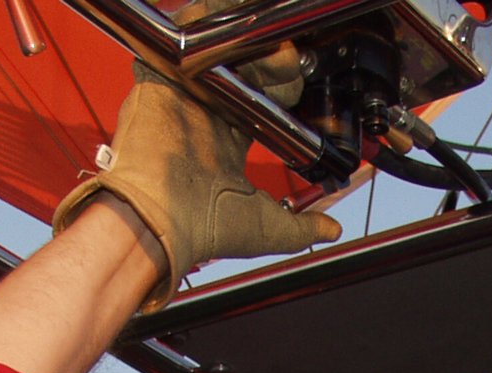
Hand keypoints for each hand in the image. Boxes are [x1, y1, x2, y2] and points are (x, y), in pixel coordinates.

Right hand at [53, 55, 339, 306]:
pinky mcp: (158, 82)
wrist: (158, 221)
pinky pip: (177, 40)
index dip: (281, 88)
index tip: (299, 87)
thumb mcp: (269, 228)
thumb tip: (333, 230)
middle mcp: (203, 117)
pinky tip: (231, 27)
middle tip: (292, 61)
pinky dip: (200, 24)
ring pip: (215, 53)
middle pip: (240, 71)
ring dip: (245, 43)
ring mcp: (181, 97)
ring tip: (273, 48)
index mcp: (224, 145)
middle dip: (270, 60)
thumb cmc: (204, 229)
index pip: (256, 102)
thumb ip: (304, 227)